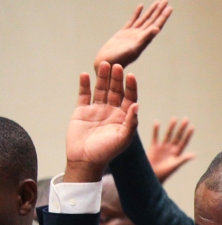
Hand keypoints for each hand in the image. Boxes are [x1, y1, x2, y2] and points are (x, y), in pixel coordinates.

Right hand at [65, 63, 138, 182]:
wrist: (85, 160)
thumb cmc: (107, 152)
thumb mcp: (123, 138)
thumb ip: (131, 122)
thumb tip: (137, 105)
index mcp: (124, 117)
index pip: (129, 98)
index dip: (130, 87)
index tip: (131, 75)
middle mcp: (111, 111)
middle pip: (116, 91)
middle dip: (117, 79)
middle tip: (117, 65)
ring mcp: (96, 109)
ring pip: (101, 90)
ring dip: (102, 77)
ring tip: (104, 64)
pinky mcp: (82, 110)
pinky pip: (84, 94)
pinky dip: (84, 85)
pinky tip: (85, 75)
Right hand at [93, 0, 171, 70]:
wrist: (107, 64)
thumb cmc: (119, 59)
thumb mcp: (134, 48)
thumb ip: (145, 38)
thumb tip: (157, 29)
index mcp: (144, 39)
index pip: (156, 25)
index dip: (163, 16)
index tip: (170, 7)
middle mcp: (140, 36)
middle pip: (152, 20)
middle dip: (159, 10)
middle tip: (166, 0)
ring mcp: (132, 34)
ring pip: (144, 19)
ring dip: (151, 11)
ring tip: (158, 2)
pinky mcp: (123, 33)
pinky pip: (132, 21)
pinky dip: (137, 14)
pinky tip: (141, 6)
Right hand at [147, 117, 194, 182]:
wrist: (152, 176)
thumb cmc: (165, 173)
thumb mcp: (174, 165)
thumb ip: (183, 159)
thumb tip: (194, 155)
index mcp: (177, 153)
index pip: (184, 142)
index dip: (188, 135)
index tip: (192, 126)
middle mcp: (171, 149)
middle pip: (177, 136)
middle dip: (181, 128)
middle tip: (186, 119)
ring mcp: (162, 148)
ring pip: (168, 135)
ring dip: (171, 127)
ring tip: (174, 118)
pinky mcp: (153, 147)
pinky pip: (155, 137)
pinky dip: (156, 130)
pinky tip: (157, 122)